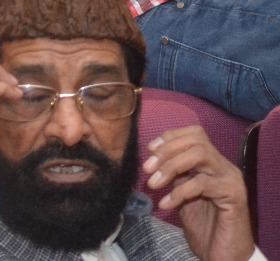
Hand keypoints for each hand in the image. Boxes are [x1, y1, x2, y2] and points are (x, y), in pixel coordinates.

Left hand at [145, 126, 255, 260]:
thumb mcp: (183, 194)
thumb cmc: (204, 225)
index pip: (194, 134)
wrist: (223, 253)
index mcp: (213, 163)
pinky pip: (202, 184)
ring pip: (200, 155)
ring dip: (171, 166)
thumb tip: (152, 159)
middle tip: (147, 169)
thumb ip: (174, 175)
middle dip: (167, 151)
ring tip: (153, 184)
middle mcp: (224, 166)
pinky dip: (179, 192)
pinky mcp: (234, 195)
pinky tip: (165, 204)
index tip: (150, 150)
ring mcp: (231, 179)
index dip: (170, 137)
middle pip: (196, 140)